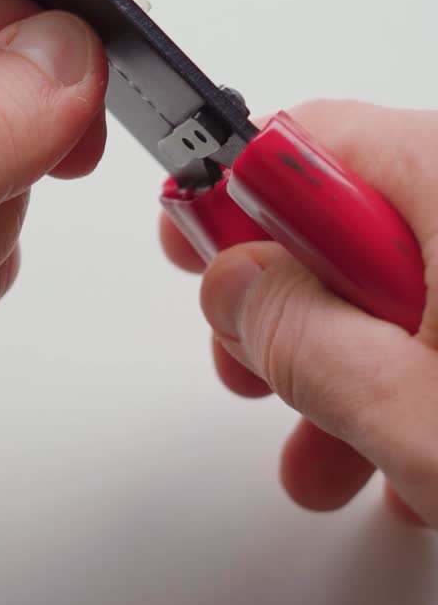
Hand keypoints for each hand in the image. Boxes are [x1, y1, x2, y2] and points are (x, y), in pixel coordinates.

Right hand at [161, 100, 437, 527]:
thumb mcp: (418, 413)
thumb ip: (303, 341)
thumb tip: (231, 286)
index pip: (299, 143)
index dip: (230, 201)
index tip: (190, 253)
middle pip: (343, 213)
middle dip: (288, 306)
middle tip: (255, 373)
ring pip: (397, 275)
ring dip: (345, 365)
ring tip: (329, 461)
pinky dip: (414, 373)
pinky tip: (405, 457)